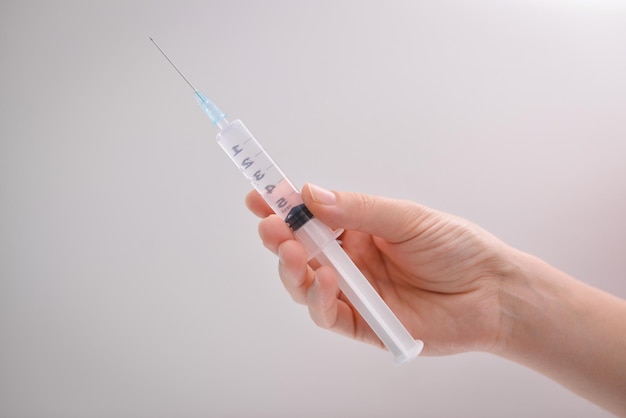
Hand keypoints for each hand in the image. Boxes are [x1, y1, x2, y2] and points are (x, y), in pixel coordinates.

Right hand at [246, 183, 517, 355]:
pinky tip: (324, 282)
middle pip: (300, 251)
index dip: (282, 207)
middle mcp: (350, 260)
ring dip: (292, 269)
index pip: (311, 216)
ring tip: (293, 253)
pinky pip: (328, 315)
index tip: (258, 196)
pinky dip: (318, 300)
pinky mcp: (362, 324)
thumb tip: (310, 193)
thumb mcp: (406, 218)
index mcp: (358, 229)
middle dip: (280, 238)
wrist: (492, 293)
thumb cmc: (456, 248)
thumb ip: (358, 209)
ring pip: (304, 284)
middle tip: (271, 227)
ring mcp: (353, 293)